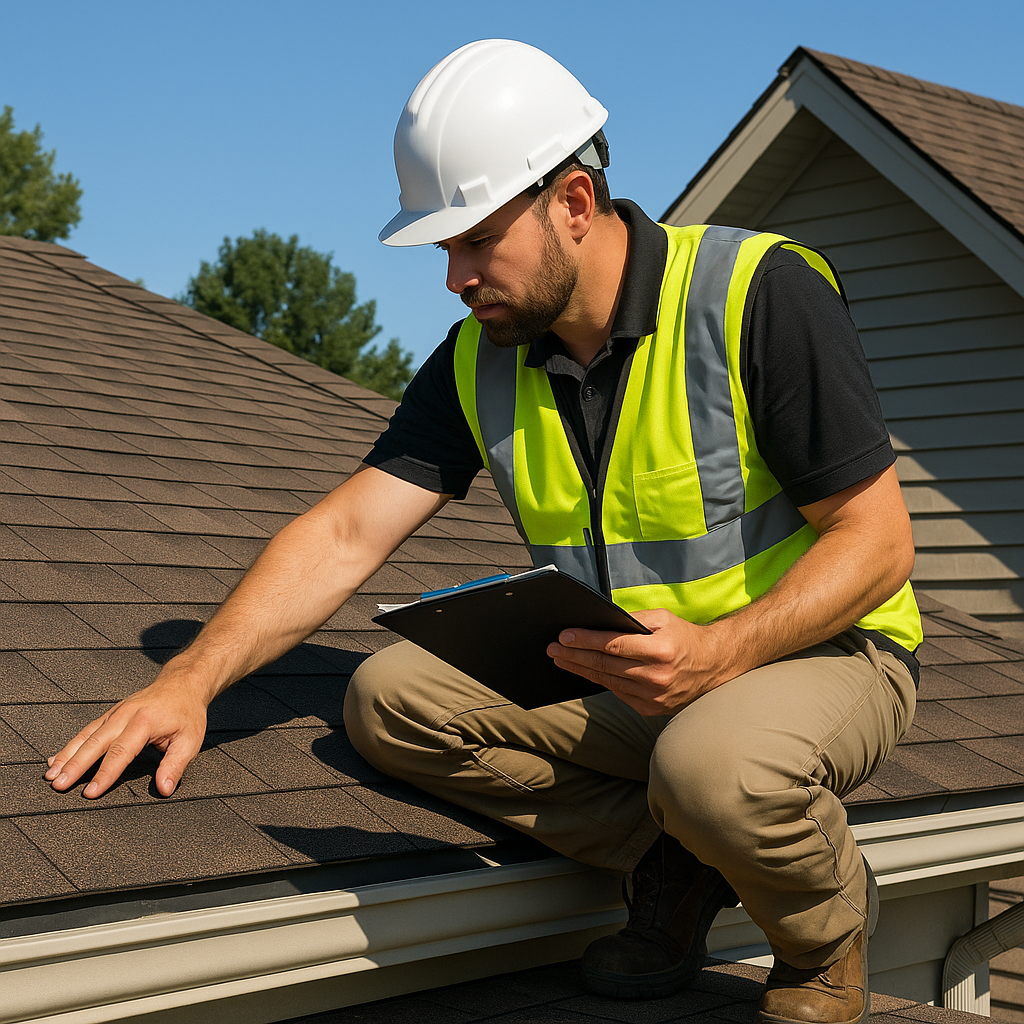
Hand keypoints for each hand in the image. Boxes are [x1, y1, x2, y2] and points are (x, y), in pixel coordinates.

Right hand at [44, 673, 207, 797]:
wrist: (183, 683)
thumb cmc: (187, 712)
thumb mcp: (190, 739)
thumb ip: (175, 765)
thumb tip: (164, 789)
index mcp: (145, 722)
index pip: (121, 752)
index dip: (104, 773)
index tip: (90, 793)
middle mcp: (125, 715)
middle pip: (96, 742)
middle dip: (75, 765)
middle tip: (58, 785)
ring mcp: (115, 712)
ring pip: (86, 735)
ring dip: (66, 755)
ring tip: (51, 775)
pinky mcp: (110, 714)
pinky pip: (86, 730)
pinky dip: (70, 745)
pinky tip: (56, 759)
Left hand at [547, 608, 731, 715]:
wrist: (713, 666)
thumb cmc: (685, 638)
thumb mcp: (664, 619)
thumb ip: (633, 620)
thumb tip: (601, 622)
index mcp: (660, 651)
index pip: (613, 645)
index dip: (585, 641)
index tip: (564, 636)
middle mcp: (656, 676)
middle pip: (605, 665)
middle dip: (574, 655)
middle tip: (552, 649)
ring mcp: (653, 697)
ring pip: (607, 681)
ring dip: (581, 669)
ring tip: (561, 659)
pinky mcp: (651, 709)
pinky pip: (618, 693)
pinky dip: (600, 681)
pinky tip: (586, 671)